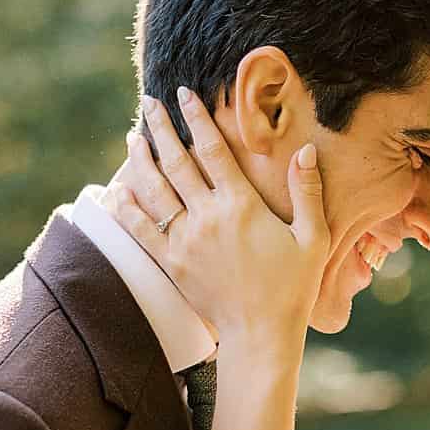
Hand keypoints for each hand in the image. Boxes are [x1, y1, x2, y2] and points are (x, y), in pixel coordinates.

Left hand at [109, 89, 328, 343]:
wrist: (261, 334)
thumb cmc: (293, 287)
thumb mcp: (312, 238)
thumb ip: (307, 192)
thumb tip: (306, 151)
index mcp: (242, 205)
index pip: (213, 150)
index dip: (197, 119)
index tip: (185, 95)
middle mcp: (208, 217)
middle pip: (177, 162)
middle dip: (162, 128)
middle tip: (150, 104)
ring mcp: (185, 240)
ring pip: (154, 190)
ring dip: (140, 160)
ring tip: (133, 137)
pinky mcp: (171, 264)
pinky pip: (141, 230)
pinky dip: (126, 208)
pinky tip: (117, 190)